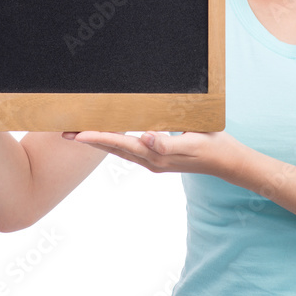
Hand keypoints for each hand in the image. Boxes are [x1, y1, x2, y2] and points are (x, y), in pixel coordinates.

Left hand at [62, 130, 247, 180]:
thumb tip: (145, 138)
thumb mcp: (193, 141)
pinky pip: (131, 150)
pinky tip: (111, 135)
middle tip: (66, 132)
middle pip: (114, 149)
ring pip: (120, 150)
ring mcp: (154, 162)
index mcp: (156, 156)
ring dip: (100, 141)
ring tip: (80, 134)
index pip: (120, 144)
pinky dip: (116, 142)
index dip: (98, 138)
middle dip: (90, 140)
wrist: (229, 162)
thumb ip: (168, 143)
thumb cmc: (214, 147)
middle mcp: (151, 162)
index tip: (78, 133)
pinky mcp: (159, 159)